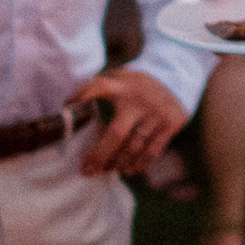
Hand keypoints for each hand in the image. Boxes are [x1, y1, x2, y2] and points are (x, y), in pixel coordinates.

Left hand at [74, 67, 188, 175]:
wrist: (176, 74)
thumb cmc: (137, 83)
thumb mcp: (119, 78)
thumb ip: (98, 88)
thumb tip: (69, 105)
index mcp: (122, 86)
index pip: (99, 86)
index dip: (83, 95)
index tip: (67, 106)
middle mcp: (139, 100)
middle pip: (117, 133)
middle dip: (100, 155)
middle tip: (87, 169)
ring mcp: (157, 113)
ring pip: (134, 147)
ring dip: (118, 163)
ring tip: (107, 170)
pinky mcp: (171, 123)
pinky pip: (153, 151)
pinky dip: (139, 164)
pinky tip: (129, 169)